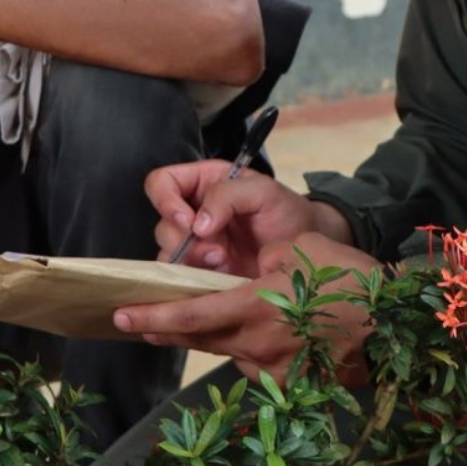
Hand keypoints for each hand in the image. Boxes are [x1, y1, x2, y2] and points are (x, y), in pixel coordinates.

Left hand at [114, 232, 379, 385]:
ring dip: (221, 336)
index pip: (189, 315)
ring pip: (231, 351)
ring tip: (231, 318)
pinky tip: (272, 336)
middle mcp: (257, 344)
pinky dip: (254, 351)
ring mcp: (275, 369)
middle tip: (144, 321)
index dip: (152, 317)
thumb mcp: (300, 249)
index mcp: (254, 306)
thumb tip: (245, 271)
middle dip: (170, 328)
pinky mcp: (292, 385)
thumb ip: (261, 260)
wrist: (395, 324)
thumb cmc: (350, 277)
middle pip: (201, 337)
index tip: (121, 317)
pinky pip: (259, 367)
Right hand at [147, 162, 347, 276]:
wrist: (305, 254)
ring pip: (167, 254)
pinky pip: (179, 280)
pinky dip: (191, 282)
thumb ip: (229, 195)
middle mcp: (192, 213)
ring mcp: (195, 246)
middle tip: (218, 251)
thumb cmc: (287, 214)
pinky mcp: (200, 274)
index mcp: (203, 183)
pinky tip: (215, 281)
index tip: (188, 221)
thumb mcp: (265, 192)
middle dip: (185, 241)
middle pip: (162, 224)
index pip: (161, 183)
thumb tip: (197, 223)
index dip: (165, 201)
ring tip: (222, 264)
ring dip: (190, 263)